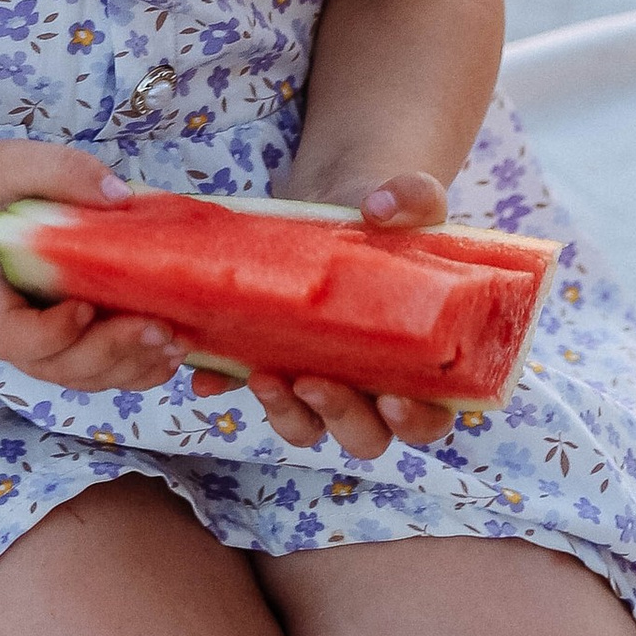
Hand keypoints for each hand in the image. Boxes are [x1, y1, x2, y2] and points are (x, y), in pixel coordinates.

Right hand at [0, 138, 195, 395]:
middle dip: (110, 352)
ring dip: (132, 366)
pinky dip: (139, 368)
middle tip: (155, 326)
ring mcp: (47, 342)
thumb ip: (64, 174)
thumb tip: (119, 197)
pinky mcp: (75, 339)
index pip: (13, 336)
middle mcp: (17, 333)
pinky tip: (172, 351)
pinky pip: (104, 369)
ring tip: (173, 341)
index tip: (85, 305)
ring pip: (88, 376)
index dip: (51, 333)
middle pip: (59, 366)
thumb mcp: (20, 165)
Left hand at [232, 170, 458, 455]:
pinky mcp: (272, 358)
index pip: (428, 418)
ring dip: (283, 412)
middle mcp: (369, 387)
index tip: (392, 400)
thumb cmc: (390, 221)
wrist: (342, 204)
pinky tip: (206, 374)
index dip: (414, 421)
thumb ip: (414, 200)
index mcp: (419, 367)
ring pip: (305, 425)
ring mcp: (318, 378)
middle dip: (338, 416)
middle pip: (363, 434)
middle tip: (311, 380)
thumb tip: (379, 206)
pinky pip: (244, 385)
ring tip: (261, 375)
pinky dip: (224, 383)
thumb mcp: (413, 203)